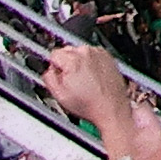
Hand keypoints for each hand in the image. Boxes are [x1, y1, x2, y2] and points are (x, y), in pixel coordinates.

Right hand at [42, 43, 160, 159]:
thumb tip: (48, 70)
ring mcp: (100, 54)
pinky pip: (93, 56)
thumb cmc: (89, 104)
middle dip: (65, 65)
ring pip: (80, 53)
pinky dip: (90, 64)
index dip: (54, 67)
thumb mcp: (59, 94)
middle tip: (71, 82)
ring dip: (78, 64)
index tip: (58, 76)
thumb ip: (48, 77)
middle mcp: (88, 53)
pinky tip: (92, 79)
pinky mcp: (109, 58)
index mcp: (74, 60)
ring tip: (83, 82)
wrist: (112, 108)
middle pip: (67, 51)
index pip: (54, 54)